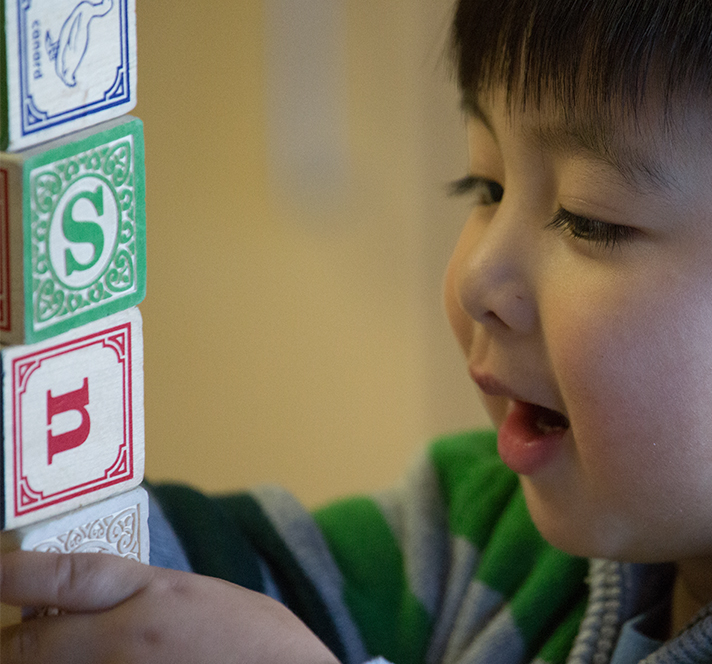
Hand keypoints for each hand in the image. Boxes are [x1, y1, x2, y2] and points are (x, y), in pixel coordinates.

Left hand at [1, 550, 339, 663]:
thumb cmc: (259, 643)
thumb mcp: (200, 599)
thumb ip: (144, 597)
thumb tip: (92, 605)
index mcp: (154, 595)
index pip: (64, 577)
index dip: (14, 574)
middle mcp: (130, 641)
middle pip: (32, 645)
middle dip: (9, 646)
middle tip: (8, 641)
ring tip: (62, 655)